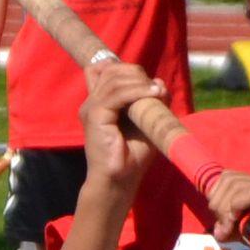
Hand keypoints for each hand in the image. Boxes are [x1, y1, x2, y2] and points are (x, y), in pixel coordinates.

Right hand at [78, 62, 165, 188]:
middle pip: (110, 69)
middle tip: (154, 88)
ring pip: (114, 79)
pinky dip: (137, 91)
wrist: (119, 180)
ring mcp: (91, 108)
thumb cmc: (132, 156)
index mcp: (100, 102)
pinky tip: (153, 94)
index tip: (148, 82)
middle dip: (135, 73)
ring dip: (139, 81)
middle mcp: (92, 102)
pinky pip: (116, 94)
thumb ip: (151, 102)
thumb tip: (159, 82)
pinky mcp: (95, 116)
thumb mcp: (146, 123)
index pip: (103, 69)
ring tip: (156, 91)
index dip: (126, 69)